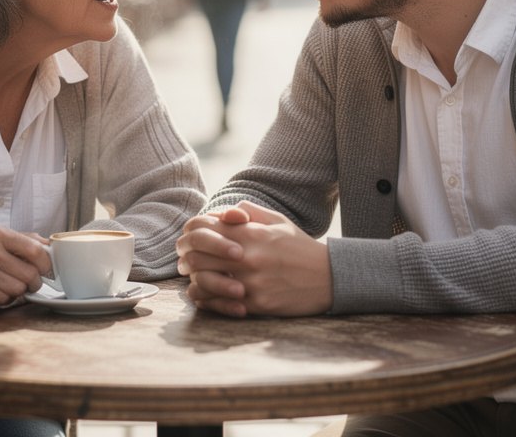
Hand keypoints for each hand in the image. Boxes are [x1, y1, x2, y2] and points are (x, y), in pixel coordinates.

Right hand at [0, 226, 49, 315]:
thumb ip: (25, 239)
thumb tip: (52, 246)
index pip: (35, 250)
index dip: (47, 263)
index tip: (47, 269)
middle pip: (29, 274)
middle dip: (34, 282)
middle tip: (31, 281)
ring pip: (18, 289)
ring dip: (19, 291)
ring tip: (11, 283)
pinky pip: (3, 299)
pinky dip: (4, 298)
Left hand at [176, 201, 332, 317]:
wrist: (330, 278)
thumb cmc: (300, 247)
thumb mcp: (277, 220)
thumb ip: (247, 212)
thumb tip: (220, 214)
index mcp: (250, 233)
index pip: (201, 229)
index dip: (188, 233)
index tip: (189, 239)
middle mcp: (247, 257)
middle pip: (196, 257)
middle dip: (186, 258)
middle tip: (185, 261)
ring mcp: (250, 283)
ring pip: (203, 282)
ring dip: (195, 280)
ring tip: (195, 278)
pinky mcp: (256, 304)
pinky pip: (219, 304)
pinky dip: (207, 300)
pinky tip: (207, 295)